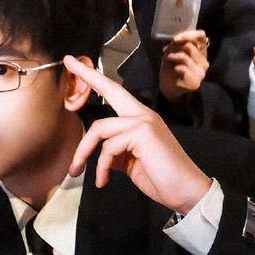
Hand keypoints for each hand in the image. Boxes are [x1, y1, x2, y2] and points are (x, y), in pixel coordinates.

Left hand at [65, 57, 213, 212]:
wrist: (187, 192)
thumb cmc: (163, 179)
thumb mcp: (132, 163)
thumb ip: (117, 152)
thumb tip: (100, 154)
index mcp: (141, 120)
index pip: (116, 94)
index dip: (96, 79)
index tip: (76, 65)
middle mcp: (143, 115)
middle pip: (110, 89)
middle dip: (87, 74)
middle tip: (67, 62)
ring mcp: (144, 122)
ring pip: (100, 128)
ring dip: (84, 152)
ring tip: (77, 171)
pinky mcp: (142, 133)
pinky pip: (108, 148)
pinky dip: (101, 167)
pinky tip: (104, 181)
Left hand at [158, 28, 208, 101]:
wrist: (168, 87)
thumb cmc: (172, 66)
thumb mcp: (174, 51)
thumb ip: (179, 43)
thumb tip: (177, 39)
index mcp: (201, 52)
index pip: (201, 36)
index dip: (189, 34)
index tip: (175, 39)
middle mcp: (204, 63)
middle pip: (189, 46)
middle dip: (174, 47)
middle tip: (167, 52)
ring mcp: (201, 74)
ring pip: (185, 57)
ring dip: (172, 56)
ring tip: (169, 60)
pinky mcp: (195, 83)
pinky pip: (183, 69)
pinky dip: (175, 67)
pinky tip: (174, 70)